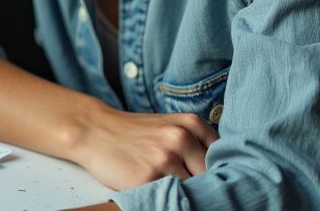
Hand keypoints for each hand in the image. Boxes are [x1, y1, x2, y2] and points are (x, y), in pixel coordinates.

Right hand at [66, 103, 216, 189]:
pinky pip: (170, 195)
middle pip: (211, 175)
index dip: (220, 172)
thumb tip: (224, 173)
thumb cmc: (136, 134)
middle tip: (193, 187)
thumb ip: (196, 144)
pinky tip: (159, 190)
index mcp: (192, 124)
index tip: (215, 180)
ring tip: (171, 186)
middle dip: (205, 185)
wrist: (96, 131)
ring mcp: (165, 158)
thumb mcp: (171, 126)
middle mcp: (181, 138)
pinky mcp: (148, 177)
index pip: (223, 158)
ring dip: (186, 193)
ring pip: (193, 189)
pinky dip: (168, 196)